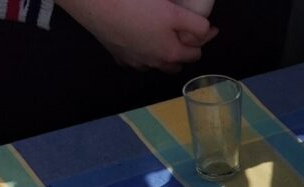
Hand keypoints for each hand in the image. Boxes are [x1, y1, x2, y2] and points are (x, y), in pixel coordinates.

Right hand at [56, 0, 217, 72]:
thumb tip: (209, 32)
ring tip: (160, 35)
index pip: (196, 53)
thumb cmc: (137, 5)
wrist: (95, 3)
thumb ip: (196, 25)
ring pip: (155, 63)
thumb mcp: (174, 12)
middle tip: (181, 31)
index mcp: (171, 54)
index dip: (201, 38)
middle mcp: (153, 63)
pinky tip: (138, 38)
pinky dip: (140, 52)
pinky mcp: (116, 54)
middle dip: (181, 50)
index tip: (204, 26)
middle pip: (175, 63)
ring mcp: (134, 61)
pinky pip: (134, 59)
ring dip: (161, 53)